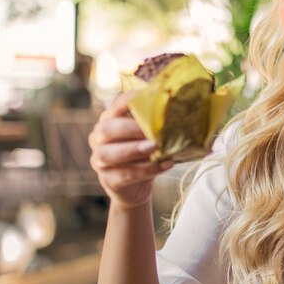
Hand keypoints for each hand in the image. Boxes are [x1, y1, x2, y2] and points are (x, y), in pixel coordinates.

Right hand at [89, 92, 172, 209]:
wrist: (136, 188)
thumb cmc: (144, 154)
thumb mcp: (148, 135)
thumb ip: (157, 123)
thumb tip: (183, 110)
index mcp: (109, 120)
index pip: (115, 104)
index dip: (129, 100)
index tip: (147, 96)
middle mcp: (99, 138)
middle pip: (107, 128)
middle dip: (130, 128)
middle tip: (152, 129)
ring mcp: (100, 160)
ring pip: (108, 154)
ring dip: (133, 149)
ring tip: (155, 147)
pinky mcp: (108, 180)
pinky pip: (125, 175)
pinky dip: (147, 170)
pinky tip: (165, 164)